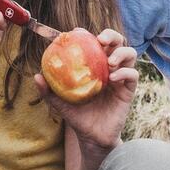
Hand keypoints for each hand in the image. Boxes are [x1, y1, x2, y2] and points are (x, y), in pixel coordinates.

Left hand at [34, 30, 137, 151]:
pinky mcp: (128, 90)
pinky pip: (132, 75)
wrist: (92, 137)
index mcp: (94, 66)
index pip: (94, 43)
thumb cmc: (77, 117)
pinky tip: (112, 78)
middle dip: (111, 35)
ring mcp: (120, 78)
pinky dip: (125, 72)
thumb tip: (36, 75)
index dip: (88, 34)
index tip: (77, 32)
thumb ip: (49, 91)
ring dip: (121, 52)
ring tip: (110, 61)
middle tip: (101, 40)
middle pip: (116, 42)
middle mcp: (109, 68)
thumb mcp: (60, 103)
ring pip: (129, 54)